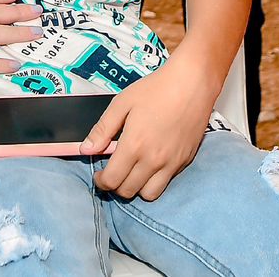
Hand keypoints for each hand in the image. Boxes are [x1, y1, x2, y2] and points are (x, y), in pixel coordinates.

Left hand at [81, 58, 214, 200]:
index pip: (112, 180)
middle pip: (128, 191)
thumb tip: (86, 149)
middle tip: (113, 171)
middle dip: (115, 186)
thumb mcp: (121, 103)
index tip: (99, 175)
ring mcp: (172, 163)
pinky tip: (150, 163)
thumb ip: (102, 130)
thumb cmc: (156, 89)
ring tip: (132, 171)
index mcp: (134, 145)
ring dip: (136, 188)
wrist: (192, 83)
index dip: (101, 181)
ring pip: (149, 194)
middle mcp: (154, 160)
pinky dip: (155, 180)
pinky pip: (167, 182)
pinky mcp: (185, 161)